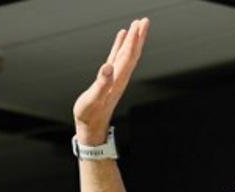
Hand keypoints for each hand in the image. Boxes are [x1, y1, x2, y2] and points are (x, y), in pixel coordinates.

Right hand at [73, 17, 148, 143]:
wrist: (90, 128)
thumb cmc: (90, 115)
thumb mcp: (93, 99)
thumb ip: (101, 83)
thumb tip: (108, 67)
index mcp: (117, 80)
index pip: (128, 56)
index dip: (134, 40)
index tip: (139, 25)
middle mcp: (119, 77)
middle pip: (132, 53)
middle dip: (138, 36)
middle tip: (144, 20)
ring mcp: (115, 77)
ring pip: (126, 54)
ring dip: (132, 40)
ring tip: (136, 25)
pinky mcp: (109, 78)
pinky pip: (117, 57)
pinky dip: (120, 46)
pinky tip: (121, 37)